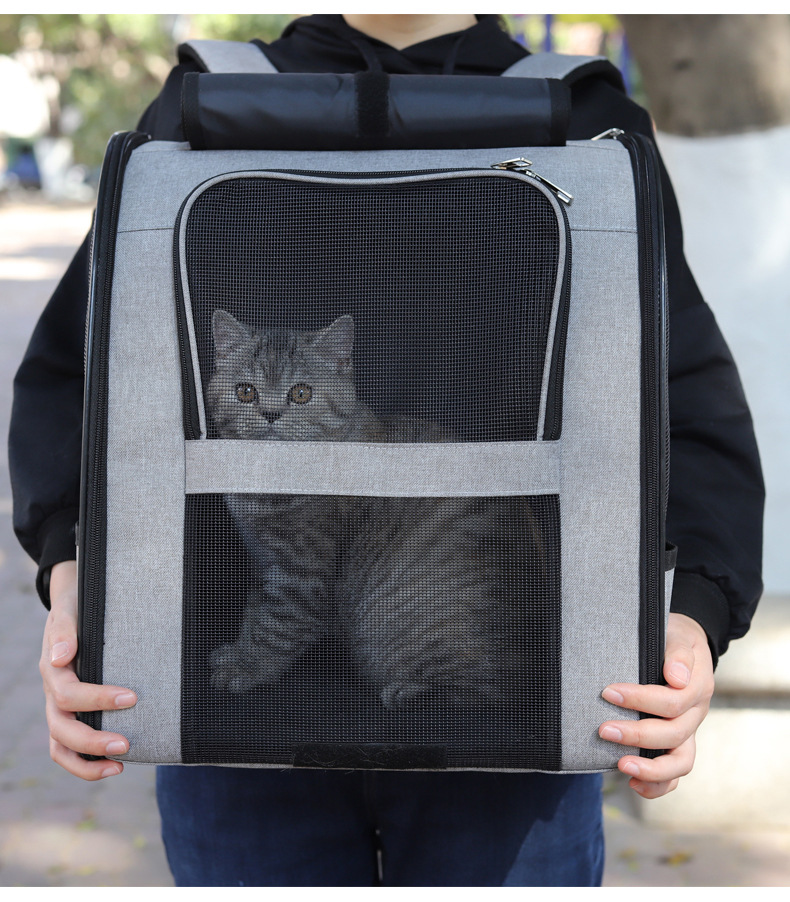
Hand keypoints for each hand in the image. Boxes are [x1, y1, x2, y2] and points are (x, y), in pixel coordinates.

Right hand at [40, 561, 136, 779]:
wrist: (72, 607)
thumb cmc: (76, 609)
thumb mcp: (69, 612)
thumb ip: (65, 631)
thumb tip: (62, 657)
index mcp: (53, 671)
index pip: (70, 694)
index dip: (99, 699)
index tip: (132, 697)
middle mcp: (53, 695)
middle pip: (62, 729)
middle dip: (93, 741)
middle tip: (127, 743)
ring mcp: (59, 709)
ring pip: (61, 747)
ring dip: (88, 762)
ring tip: (121, 765)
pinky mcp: (70, 717)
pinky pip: (69, 750)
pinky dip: (87, 763)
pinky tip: (116, 765)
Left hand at [598, 612, 714, 797]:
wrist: (686, 646)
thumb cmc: (675, 638)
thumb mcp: (680, 635)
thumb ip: (678, 653)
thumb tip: (676, 677)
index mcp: (697, 687)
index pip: (672, 702)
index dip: (640, 700)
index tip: (608, 693)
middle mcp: (695, 714)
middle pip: (673, 734)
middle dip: (636, 735)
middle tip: (603, 730)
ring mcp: (688, 732)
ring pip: (680, 762)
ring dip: (651, 769)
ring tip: (621, 766)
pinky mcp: (678, 744)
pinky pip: (675, 773)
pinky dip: (657, 785)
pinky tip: (632, 783)